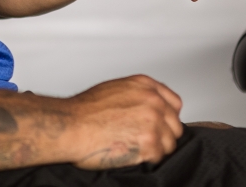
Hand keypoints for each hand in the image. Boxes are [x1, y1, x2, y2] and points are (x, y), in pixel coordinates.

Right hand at [62, 75, 183, 169]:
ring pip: (169, 143)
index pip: (174, 103)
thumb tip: (144, 108)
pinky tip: (133, 155)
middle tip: (146, 141)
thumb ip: (137, 96)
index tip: (163, 124)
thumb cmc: (84, 110)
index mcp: (145, 86)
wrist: (71, 125)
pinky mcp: (149, 143)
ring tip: (137, 150)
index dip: (168, 117)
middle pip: (174, 125)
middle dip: (163, 134)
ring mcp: (153, 122)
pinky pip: (159, 157)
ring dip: (156, 149)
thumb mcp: (115, 89)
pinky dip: (148, 159)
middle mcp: (152, 101)